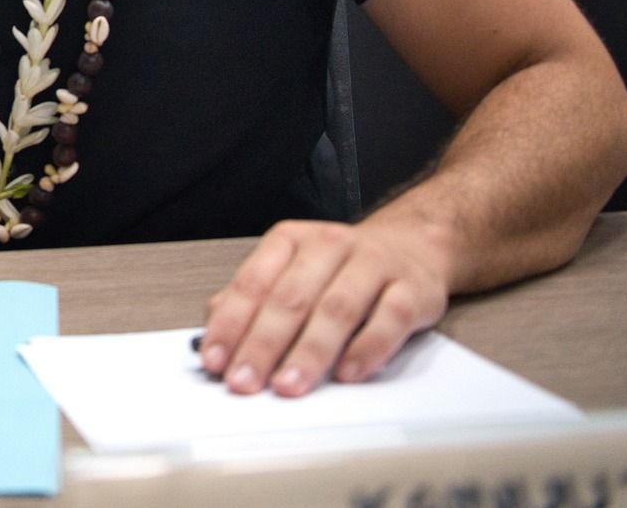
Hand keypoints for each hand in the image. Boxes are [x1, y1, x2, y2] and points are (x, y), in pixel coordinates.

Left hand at [198, 217, 451, 396]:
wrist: (413, 246)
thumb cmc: (341, 268)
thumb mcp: (290, 271)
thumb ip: (252, 300)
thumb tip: (213, 333)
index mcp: (291, 241)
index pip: (252, 282)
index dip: (231, 324)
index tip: (216, 360)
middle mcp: (329, 246)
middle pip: (291, 298)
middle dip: (263, 345)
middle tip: (246, 381)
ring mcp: (373, 265)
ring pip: (337, 309)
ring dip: (309, 352)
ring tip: (288, 385)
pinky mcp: (412, 289)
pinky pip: (389, 319)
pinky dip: (367, 349)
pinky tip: (347, 373)